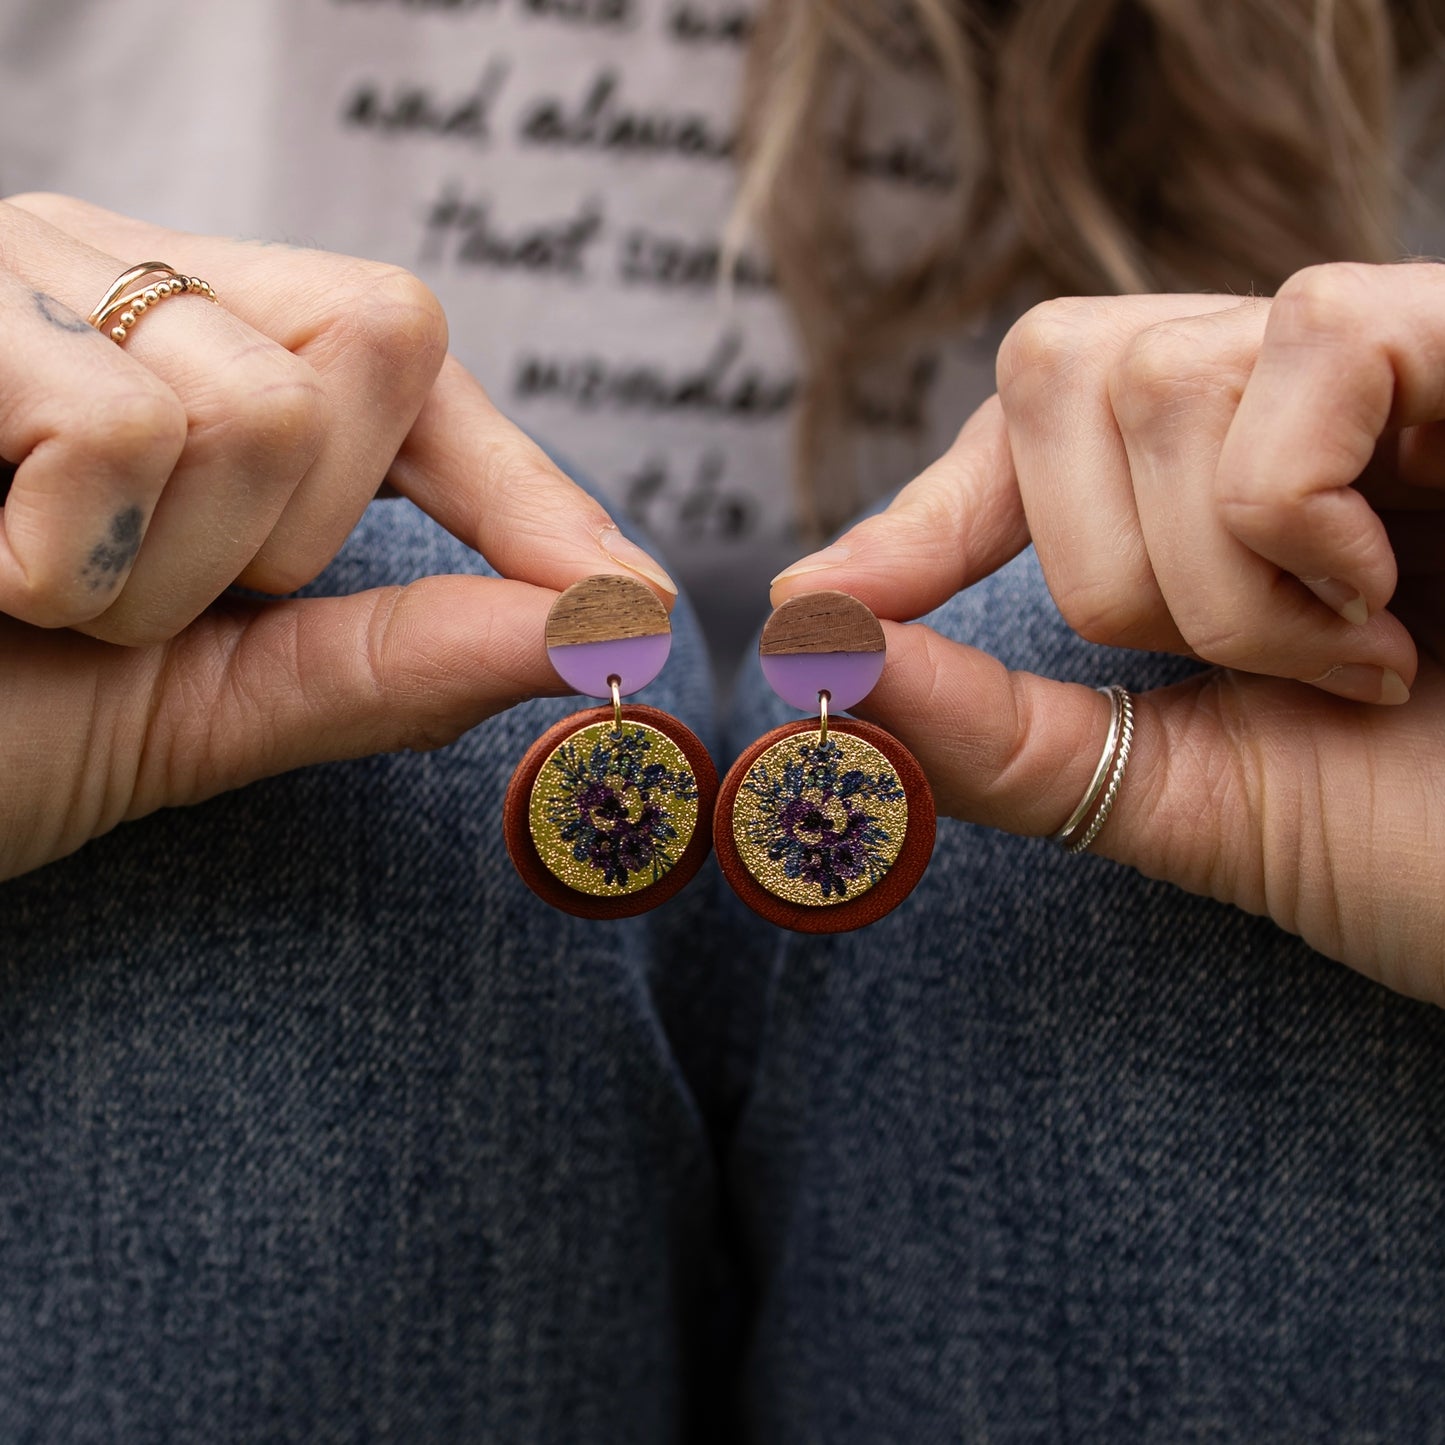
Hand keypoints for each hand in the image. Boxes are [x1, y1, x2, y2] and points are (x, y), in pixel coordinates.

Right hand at [0, 194, 675, 878]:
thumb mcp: (213, 705)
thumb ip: (396, 662)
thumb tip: (597, 631)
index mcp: (187, 348)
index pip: (415, 364)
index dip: (526, 485)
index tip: (628, 598)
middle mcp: (113, 272)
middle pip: (379, 338)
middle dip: (304, 529)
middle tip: (159, 601)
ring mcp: (15, 267)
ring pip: (258, 399)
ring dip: (172, 574)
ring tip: (44, 599)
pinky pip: (122, 425)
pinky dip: (71, 557)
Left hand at [772, 264, 1444, 1000]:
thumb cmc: (1434, 846)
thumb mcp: (1183, 797)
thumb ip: (1002, 742)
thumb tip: (814, 654)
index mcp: (1210, 500)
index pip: (1026, 428)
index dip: (920, 511)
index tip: (824, 606)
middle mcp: (1285, 410)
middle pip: (1060, 371)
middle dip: (1108, 565)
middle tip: (1252, 671)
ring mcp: (1390, 367)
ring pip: (1157, 374)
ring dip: (1222, 574)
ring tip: (1361, 657)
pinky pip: (1311, 340)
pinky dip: (1299, 512)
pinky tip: (1399, 595)